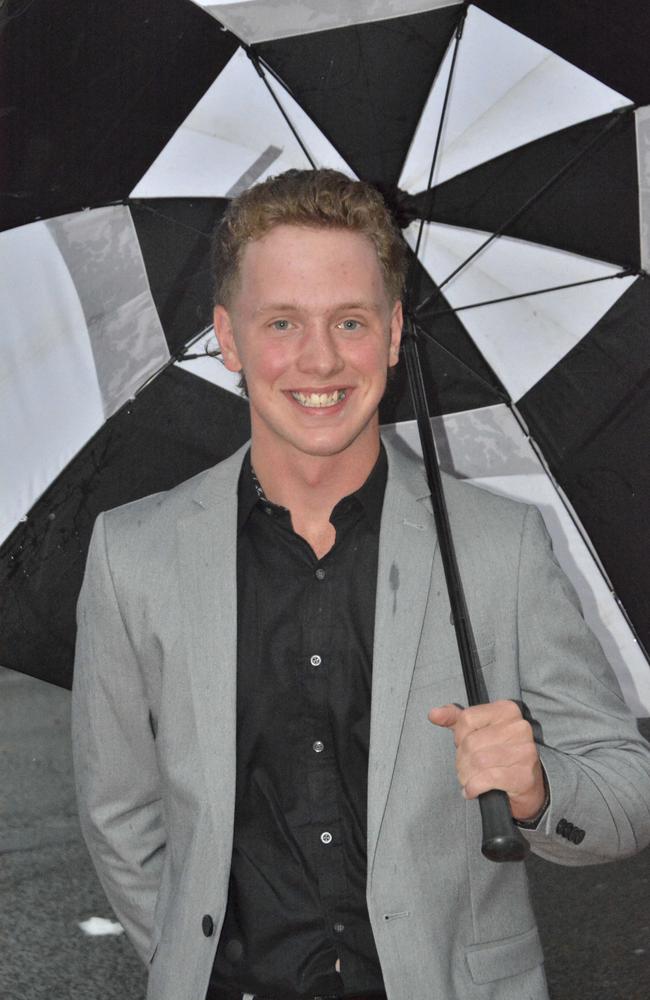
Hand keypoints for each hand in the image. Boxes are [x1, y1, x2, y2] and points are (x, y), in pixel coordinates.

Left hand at [427, 700, 545, 821]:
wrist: (527, 786)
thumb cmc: (499, 754)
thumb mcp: (477, 731)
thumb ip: (455, 719)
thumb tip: (434, 714)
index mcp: (506, 710)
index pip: (467, 718)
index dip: (458, 736)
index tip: (463, 746)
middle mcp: (519, 727)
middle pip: (471, 742)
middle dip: (461, 760)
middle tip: (464, 769)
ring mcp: (525, 751)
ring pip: (478, 761)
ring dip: (466, 776)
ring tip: (468, 780)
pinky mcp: (524, 775)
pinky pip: (488, 779)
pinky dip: (473, 787)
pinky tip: (472, 790)